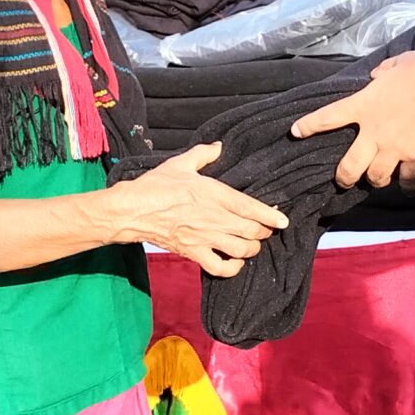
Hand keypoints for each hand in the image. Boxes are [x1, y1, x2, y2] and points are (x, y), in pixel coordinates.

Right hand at [104, 143, 287, 276]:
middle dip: (264, 232)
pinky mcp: (193, 253)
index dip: (271, 216)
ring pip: (242, 250)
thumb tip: (218, 146)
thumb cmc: (155, 186)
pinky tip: (236, 263)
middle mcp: (214, 218)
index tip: (282, 220)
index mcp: (214, 194)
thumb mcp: (180, 163)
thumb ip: (203, 154)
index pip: (251, 208)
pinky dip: (233, 268)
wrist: (131, 210)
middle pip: (252, 231)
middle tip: (266, 229)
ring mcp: (204, 238)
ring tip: (253, 244)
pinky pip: (221, 268)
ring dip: (252, 249)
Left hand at [292, 50, 414, 188]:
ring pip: (375, 177)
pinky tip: (411, 186)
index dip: (309, 126)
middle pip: (349, 166)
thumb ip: (384, 70)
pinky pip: (409, 181)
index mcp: (366, 105)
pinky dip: (409, 185)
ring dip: (376, 179)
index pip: (329, 117)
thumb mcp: (401, 62)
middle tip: (344, 180)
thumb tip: (376, 75)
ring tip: (380, 179)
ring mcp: (395, 149)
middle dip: (344, 177)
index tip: (296, 133)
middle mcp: (375, 132)